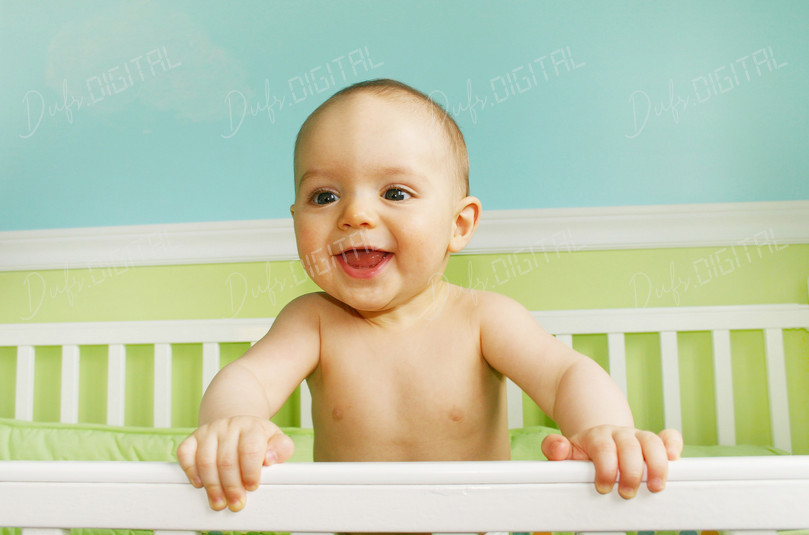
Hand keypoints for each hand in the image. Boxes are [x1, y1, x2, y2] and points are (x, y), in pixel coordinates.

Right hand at [176, 415, 294, 511]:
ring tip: (219, 502)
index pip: (250, 449)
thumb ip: (281, 449)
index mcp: (251, 427)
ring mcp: (209, 432)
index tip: (252, 486)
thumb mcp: (276, 440)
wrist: (237, 425)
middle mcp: (229, 427)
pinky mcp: (193, 438)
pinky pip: (185, 454)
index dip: (250, 472)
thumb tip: (270, 458)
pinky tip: (200, 484)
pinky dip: (190, 471)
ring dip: (212, 486)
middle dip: (231, 486)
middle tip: (236, 503)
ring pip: (206, 461)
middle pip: (226, 460)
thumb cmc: (257, 438)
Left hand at [541, 426, 682, 498]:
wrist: (597, 436)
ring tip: (654, 486)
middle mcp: (619, 434)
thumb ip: (556, 449)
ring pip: (651, 441)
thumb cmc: (583, 452)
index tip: (603, 488)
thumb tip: (558, 448)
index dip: (605, 468)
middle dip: (630, 471)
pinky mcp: (654, 442)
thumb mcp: (567, 451)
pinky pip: (669, 437)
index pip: (603, 448)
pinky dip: (673, 445)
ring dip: (656, 464)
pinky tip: (674, 459)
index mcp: (597, 436)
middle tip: (626, 493)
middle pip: (629, 446)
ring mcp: (638, 437)